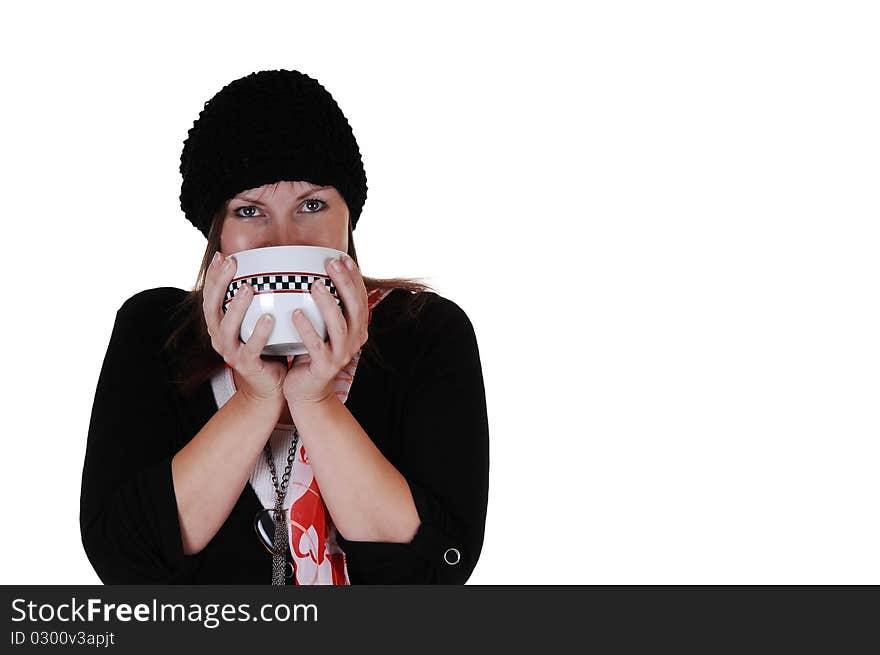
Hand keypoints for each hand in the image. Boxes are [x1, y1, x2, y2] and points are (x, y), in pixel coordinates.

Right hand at [202, 252, 287, 403]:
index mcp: (219, 325)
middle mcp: (220, 337)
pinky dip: (259, 333)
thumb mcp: (258, 321)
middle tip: (231, 263)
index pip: (210, 296)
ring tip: (247, 288)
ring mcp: (231, 352)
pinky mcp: (247, 365)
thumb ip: (259, 300)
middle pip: (212, 308)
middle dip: (219, 283)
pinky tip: (268, 318)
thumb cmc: (267, 348)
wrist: (269, 385)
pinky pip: (252, 348)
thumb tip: (272, 268)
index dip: (213, 276)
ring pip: (228, 328)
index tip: (222, 255)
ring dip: (236, 307)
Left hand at [283, 254, 368, 406]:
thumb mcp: (321, 328)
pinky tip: (295, 313)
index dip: (353, 277)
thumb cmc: (310, 354)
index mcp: (357, 329)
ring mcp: (341, 355)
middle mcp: (354, 341)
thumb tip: (309, 271)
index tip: (341, 257)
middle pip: (355, 308)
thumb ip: (322, 306)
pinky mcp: (324, 367)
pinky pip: (316, 346)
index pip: (360, 298)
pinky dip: (307, 329)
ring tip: (315, 285)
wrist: (307, 391)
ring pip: (339, 326)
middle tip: (331, 263)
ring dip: (328, 303)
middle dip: (344, 283)